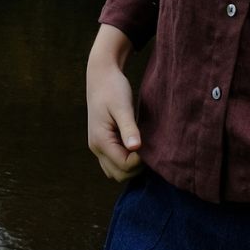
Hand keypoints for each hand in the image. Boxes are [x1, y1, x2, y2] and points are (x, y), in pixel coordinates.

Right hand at [86, 24, 143, 182]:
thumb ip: (129, 128)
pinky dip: (125, 160)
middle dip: (136, 167)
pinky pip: (113, 162)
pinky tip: (137, 146)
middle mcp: (96, 147)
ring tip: (144, 148)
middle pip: (119, 174)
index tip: (152, 145)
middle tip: (151, 149)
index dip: (141, 160)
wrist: (101, 75)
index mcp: (101, 141)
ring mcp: (97, 146)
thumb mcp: (123, 106)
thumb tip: (135, 148)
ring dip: (130, 166)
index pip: (124, 165)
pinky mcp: (102, 142)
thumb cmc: (113, 88)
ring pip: (115, 171)